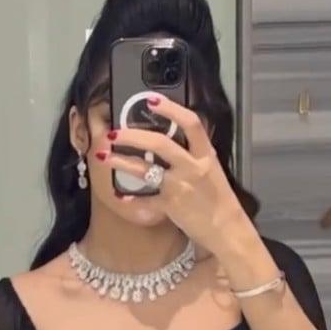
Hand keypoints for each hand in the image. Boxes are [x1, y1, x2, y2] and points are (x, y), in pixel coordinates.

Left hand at [100, 93, 248, 256]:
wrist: (227, 230)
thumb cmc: (218, 200)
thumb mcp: (212, 169)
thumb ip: (194, 153)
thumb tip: (174, 137)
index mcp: (205, 155)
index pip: (190, 123)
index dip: (170, 108)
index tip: (150, 99)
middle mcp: (192, 167)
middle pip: (160, 143)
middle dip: (132, 135)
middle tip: (114, 133)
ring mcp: (180, 187)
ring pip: (145, 170)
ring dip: (122, 161)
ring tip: (104, 156)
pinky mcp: (171, 206)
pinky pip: (145, 201)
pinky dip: (131, 199)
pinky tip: (120, 196)